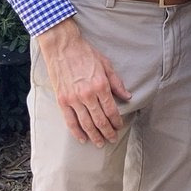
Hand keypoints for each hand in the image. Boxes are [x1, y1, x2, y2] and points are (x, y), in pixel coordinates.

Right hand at [35, 18, 130, 146]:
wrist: (63, 47)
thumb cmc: (85, 54)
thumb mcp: (106, 65)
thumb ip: (117, 83)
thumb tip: (128, 97)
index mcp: (100, 85)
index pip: (111, 110)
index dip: (116, 121)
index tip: (119, 127)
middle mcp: (87, 95)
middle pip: (100, 120)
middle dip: (107, 132)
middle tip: (112, 139)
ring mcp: (73, 99)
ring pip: (86, 124)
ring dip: (94, 135)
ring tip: (100, 143)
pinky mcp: (62, 101)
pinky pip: (70, 121)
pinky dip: (77, 132)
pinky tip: (82, 139)